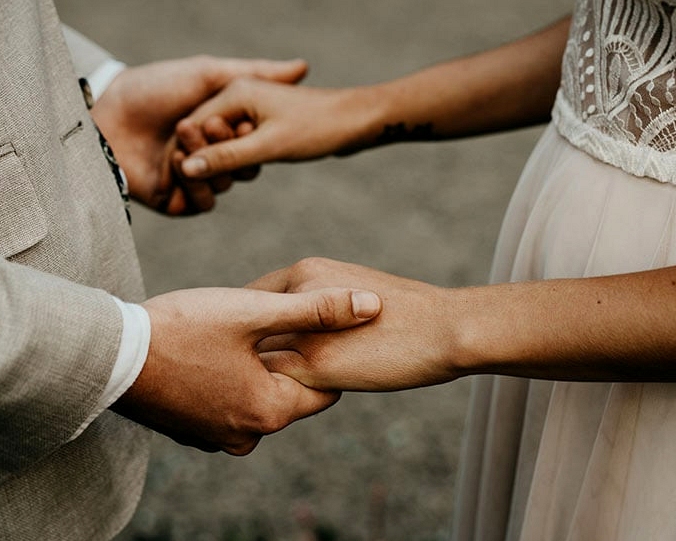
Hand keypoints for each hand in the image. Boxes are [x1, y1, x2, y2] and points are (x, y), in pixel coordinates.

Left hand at [90, 56, 307, 214]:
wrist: (106, 116)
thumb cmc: (153, 89)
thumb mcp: (208, 74)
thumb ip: (255, 72)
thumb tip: (304, 67)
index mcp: (217, 128)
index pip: (252, 141)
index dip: (253, 133)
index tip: (248, 120)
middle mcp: (207, 154)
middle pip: (243, 166)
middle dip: (230, 148)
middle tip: (210, 128)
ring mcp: (191, 178)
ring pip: (225, 185)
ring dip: (212, 166)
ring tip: (184, 144)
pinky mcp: (174, 200)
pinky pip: (203, 204)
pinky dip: (199, 189)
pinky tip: (181, 168)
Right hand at [111, 284, 381, 454]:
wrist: (109, 355)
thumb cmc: (182, 328)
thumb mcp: (254, 311)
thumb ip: (318, 310)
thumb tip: (373, 306)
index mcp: (270, 411)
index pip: (325, 388)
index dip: (322, 352)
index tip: (309, 325)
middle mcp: (246, 435)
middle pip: (289, 393)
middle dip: (288, 359)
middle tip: (269, 322)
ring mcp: (214, 437)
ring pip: (257, 397)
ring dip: (255, 369)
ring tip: (238, 334)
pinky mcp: (190, 431)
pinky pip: (227, 404)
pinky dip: (229, 381)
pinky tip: (212, 352)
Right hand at [176, 78, 377, 179]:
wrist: (360, 120)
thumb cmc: (318, 127)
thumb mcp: (269, 146)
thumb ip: (227, 157)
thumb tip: (188, 169)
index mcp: (234, 92)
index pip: (193, 126)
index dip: (189, 155)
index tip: (189, 181)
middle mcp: (238, 95)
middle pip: (204, 133)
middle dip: (204, 159)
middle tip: (208, 186)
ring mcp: (252, 107)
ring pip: (222, 140)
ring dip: (223, 162)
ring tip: (232, 177)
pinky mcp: (264, 122)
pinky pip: (239, 143)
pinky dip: (238, 159)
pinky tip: (247, 172)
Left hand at [249, 258, 459, 391]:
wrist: (444, 328)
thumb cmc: (407, 313)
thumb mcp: (353, 292)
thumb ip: (319, 304)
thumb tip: (300, 324)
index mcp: (306, 272)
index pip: (252, 298)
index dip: (245, 324)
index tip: (241, 344)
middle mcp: (296, 295)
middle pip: (246, 328)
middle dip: (238, 350)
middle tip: (231, 369)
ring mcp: (303, 330)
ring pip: (255, 356)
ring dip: (246, 374)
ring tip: (243, 391)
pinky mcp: (315, 364)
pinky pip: (274, 382)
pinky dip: (267, 392)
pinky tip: (271, 402)